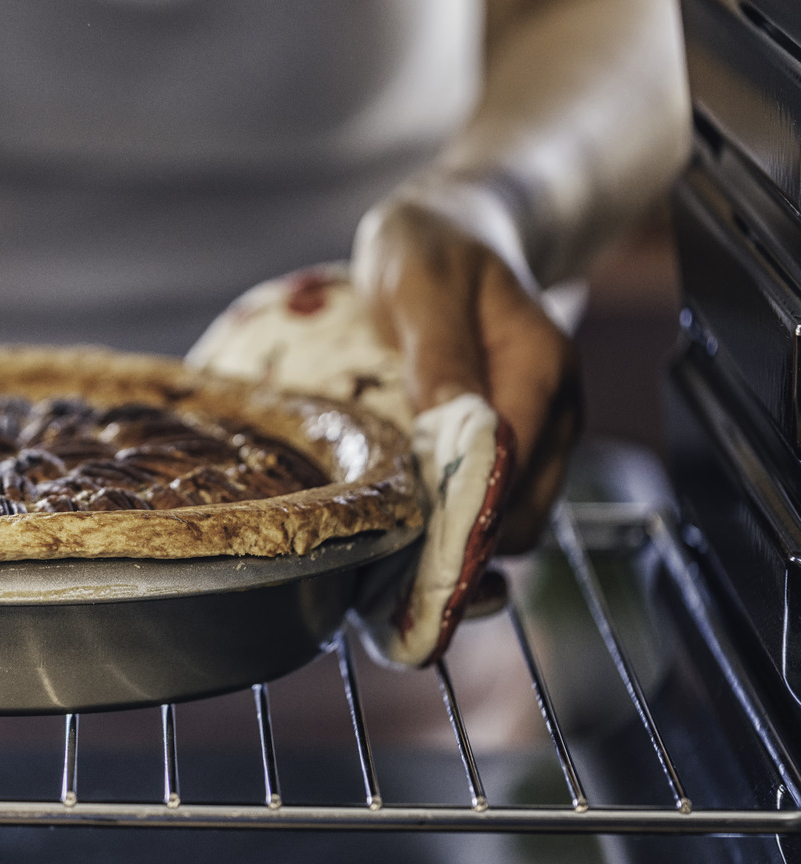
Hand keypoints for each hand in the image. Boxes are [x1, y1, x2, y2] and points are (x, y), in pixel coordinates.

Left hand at [352, 199, 580, 553]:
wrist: (455, 228)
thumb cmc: (434, 249)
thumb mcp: (422, 284)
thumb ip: (439, 354)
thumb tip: (449, 426)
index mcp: (541, 369)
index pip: (516, 467)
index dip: (464, 513)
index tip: (406, 540)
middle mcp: (554, 410)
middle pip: (523, 513)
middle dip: (462, 542)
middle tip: (385, 559)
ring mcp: (538, 432)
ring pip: (512, 519)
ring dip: (457, 540)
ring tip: (390, 550)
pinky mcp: (511, 444)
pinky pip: (494, 503)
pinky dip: (455, 524)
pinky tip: (406, 525)